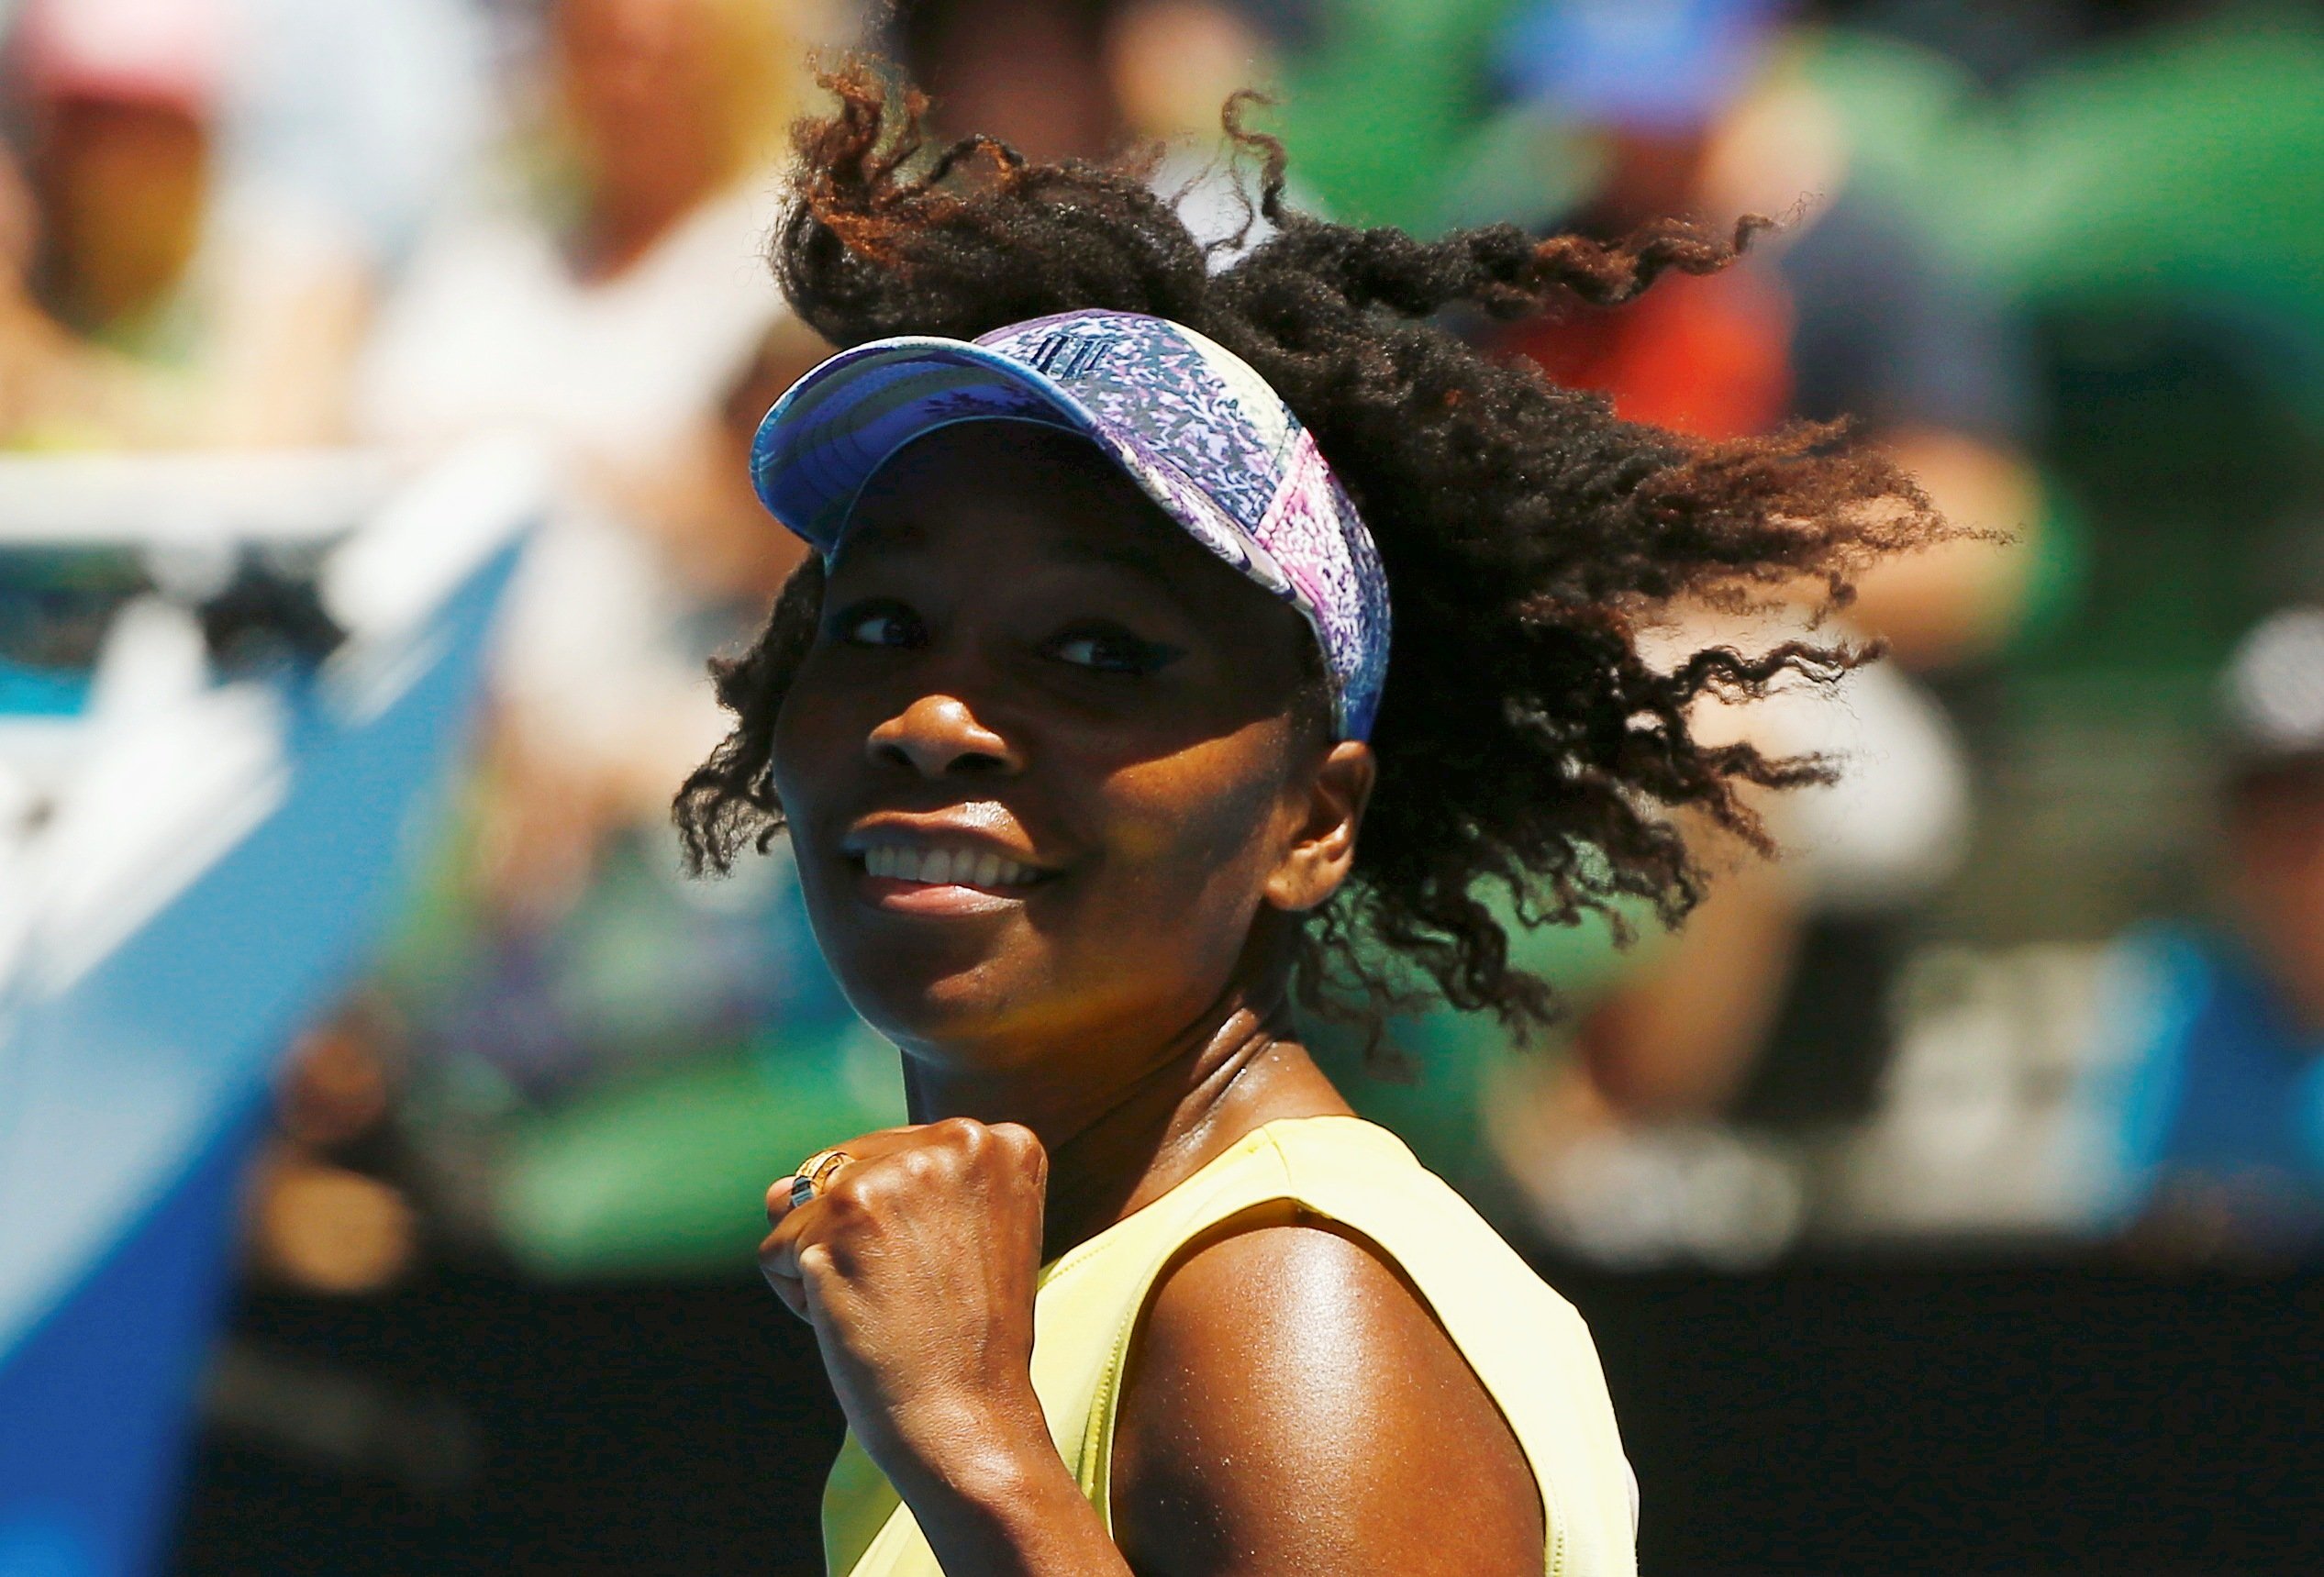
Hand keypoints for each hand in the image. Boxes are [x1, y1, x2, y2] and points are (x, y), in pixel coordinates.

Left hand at [762, 1119, 1052, 1489]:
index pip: (896, 1157)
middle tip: (913, 1297)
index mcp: (1000, 1144)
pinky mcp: (846, 1210)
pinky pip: (778, 1248)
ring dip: (826, 1265)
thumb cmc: (961, 1346)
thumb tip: (773, 1191)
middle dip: (857, 1240)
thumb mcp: (954, 1243)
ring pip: (807, 1207)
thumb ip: (879, 1192)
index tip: (946, 1275)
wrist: (967, 1419)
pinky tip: (855, 1321)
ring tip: (884, 1309)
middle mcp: (960, 1140)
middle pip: (847, 1172)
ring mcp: (901, 1172)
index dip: (902, 1228)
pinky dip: (798, 1295)